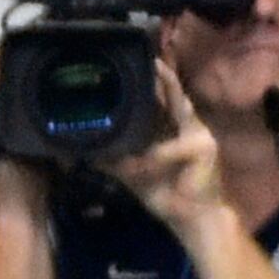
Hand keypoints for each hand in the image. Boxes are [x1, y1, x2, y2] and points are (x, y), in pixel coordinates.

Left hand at [98, 60, 226, 236]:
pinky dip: (153, 156)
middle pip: (176, 94)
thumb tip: (73, 152)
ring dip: (152, 112)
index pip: (165, 96)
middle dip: (163, 77)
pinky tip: (139, 165)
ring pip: (174, 113)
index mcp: (176, 126)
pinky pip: (170, 148)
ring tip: (149, 85)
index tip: (140, 61)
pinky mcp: (204, 149)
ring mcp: (200, 134)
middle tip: (147, 59)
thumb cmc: (163, 190)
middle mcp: (190, 125)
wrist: (190, 218)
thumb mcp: (130, 170)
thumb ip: (108, 157)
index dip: (155, 79)